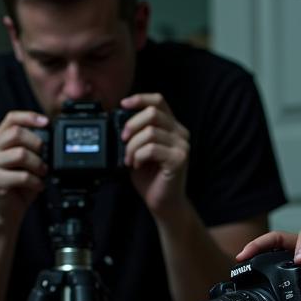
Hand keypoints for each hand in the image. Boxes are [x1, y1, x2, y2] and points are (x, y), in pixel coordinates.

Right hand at [0, 110, 47, 226]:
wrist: (7, 211)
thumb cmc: (19, 186)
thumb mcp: (27, 162)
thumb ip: (32, 147)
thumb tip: (50, 136)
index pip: (11, 119)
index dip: (29, 117)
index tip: (46, 122)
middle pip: (16, 133)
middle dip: (37, 144)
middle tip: (45, 157)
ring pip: (20, 154)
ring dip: (38, 164)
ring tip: (42, 173)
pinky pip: (21, 175)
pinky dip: (35, 181)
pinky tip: (38, 185)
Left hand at [119, 93, 189, 215]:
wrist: (162, 203)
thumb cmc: (151, 178)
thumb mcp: (140, 149)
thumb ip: (136, 133)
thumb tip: (118, 120)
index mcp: (172, 127)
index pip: (159, 100)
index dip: (140, 98)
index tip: (123, 104)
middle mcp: (180, 133)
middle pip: (153, 112)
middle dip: (131, 124)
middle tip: (123, 139)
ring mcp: (182, 146)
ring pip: (150, 132)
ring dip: (133, 146)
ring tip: (129, 159)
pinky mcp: (179, 159)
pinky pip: (152, 149)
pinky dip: (139, 156)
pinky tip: (136, 165)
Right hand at [237, 219, 300, 300]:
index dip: (300, 247)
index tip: (299, 263)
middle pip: (285, 242)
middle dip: (263, 247)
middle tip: (245, 257)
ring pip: (282, 260)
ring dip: (264, 264)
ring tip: (245, 271)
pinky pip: (290, 280)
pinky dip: (275, 282)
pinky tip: (263, 288)